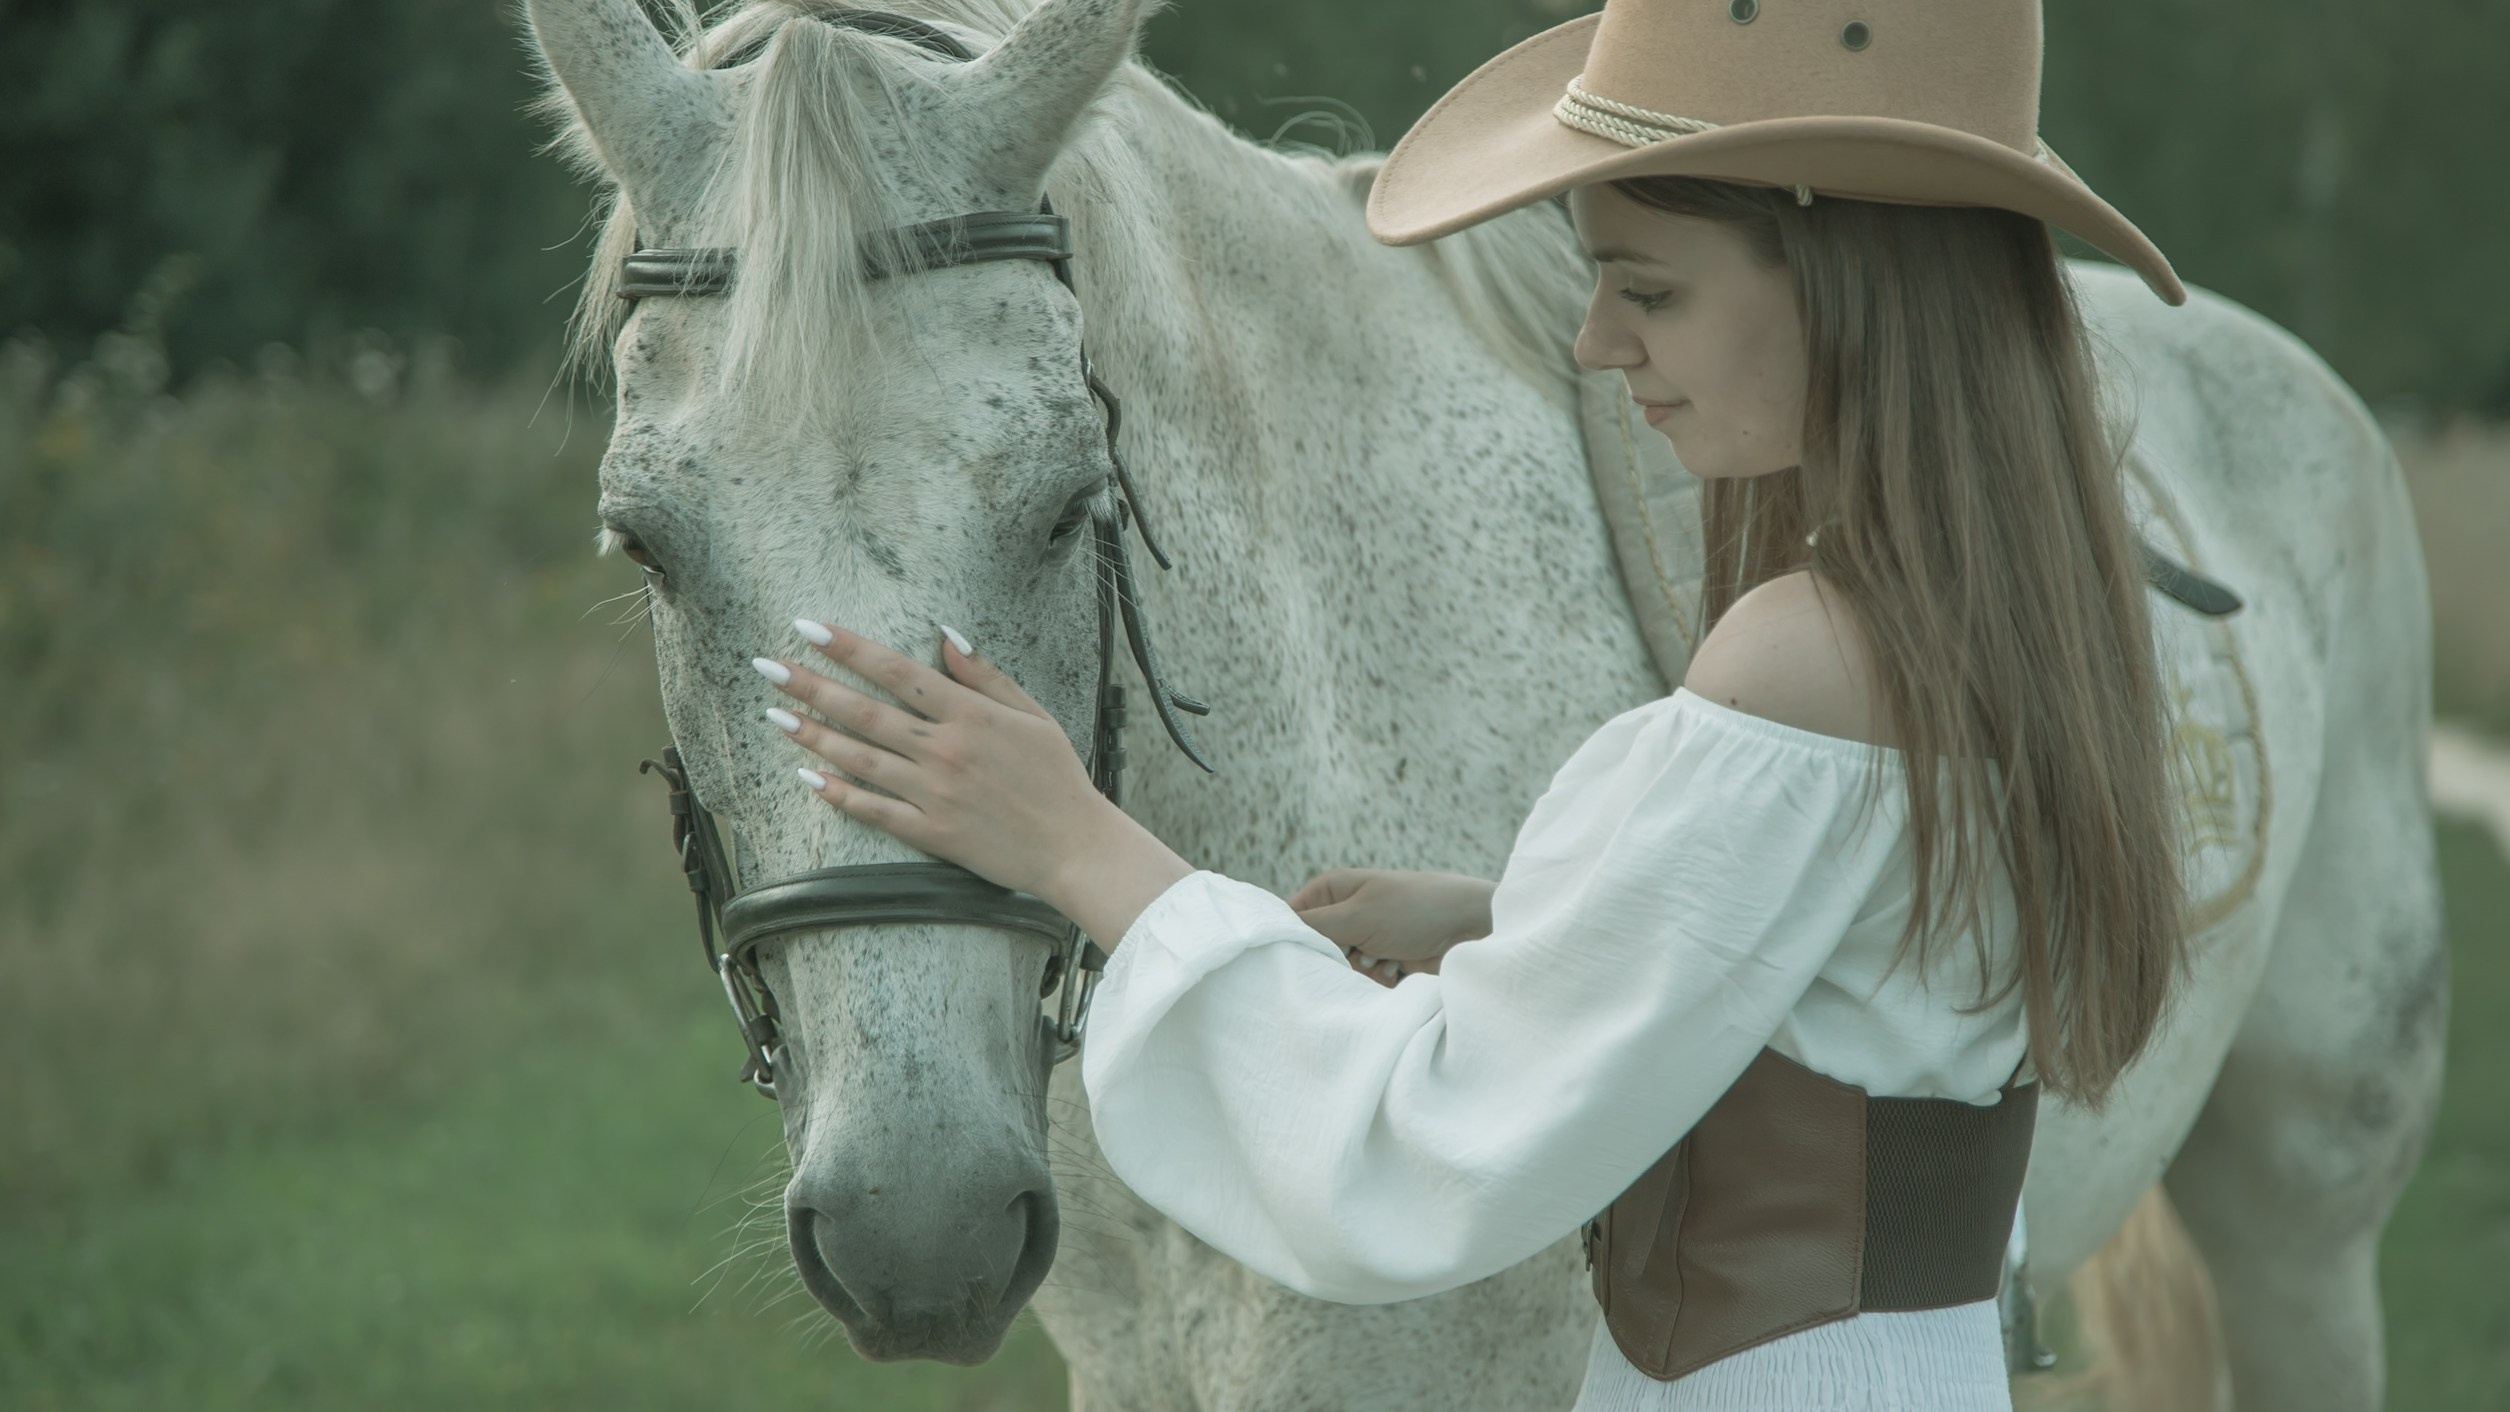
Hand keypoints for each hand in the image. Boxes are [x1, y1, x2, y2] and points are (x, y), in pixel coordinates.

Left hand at [755, 619, 1154, 907]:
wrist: (1075, 847)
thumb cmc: (1058, 777)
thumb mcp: (1033, 714)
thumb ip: (986, 677)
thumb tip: (945, 636)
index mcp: (971, 715)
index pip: (898, 671)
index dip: (849, 647)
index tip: (808, 627)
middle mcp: (946, 751)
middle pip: (865, 712)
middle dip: (811, 686)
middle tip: (767, 667)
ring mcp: (934, 793)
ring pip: (860, 759)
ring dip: (812, 736)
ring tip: (774, 715)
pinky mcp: (931, 832)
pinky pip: (875, 810)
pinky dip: (839, 794)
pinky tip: (807, 779)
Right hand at [1287, 868, 1495, 987]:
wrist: (1473, 929)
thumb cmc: (1416, 909)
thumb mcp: (1358, 915)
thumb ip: (1313, 927)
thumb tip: (1271, 934)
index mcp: (1333, 889)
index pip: (1292, 919)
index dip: (1292, 940)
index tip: (1303, 957)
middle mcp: (1346, 912)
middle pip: (1316, 949)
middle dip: (1332, 961)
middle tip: (1355, 957)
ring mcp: (1367, 938)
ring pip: (1340, 970)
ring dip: (1358, 973)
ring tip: (1383, 961)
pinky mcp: (1386, 961)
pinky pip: (1364, 981)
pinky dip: (1377, 981)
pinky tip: (1397, 971)